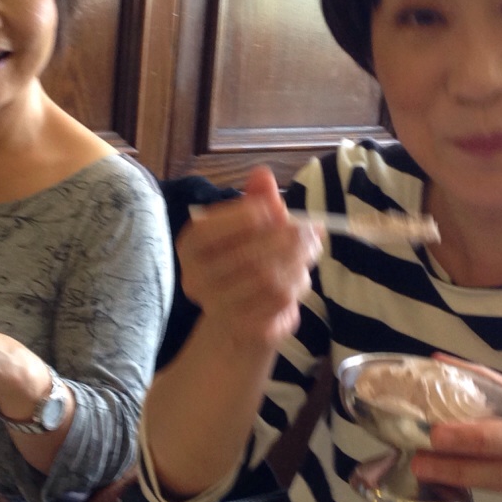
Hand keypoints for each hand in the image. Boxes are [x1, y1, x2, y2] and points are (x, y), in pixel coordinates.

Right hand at [179, 167, 321, 353]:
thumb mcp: (249, 226)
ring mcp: (218, 308)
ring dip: (297, 261)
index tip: (273, 210)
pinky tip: (301, 275)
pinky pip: (280, 302)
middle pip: (246, 255)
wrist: (239, 319)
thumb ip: (255, 199)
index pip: (208, 230)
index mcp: (190, 248)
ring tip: (310, 251)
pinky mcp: (245, 328)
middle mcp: (196, 280)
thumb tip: (262, 174)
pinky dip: (297, 285)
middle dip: (286, 238)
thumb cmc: (244, 260)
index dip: (243, 217)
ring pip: (268, 279)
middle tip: (311, 229)